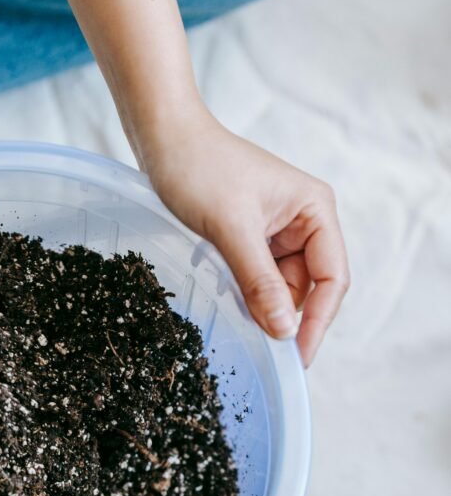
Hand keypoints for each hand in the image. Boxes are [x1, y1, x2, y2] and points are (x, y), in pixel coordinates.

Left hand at [140, 103, 349, 365]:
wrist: (163, 137)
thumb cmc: (199, 167)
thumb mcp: (231, 229)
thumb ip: (259, 282)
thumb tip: (285, 331)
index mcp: (315, 210)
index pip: (332, 278)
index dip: (318, 321)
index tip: (297, 358)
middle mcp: (304, 221)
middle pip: (306, 288)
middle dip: (282, 314)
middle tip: (257, 345)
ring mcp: (277, 231)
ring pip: (279, 288)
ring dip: (258, 303)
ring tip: (231, 307)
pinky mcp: (252, 239)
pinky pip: (256, 278)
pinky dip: (243, 292)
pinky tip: (224, 295)